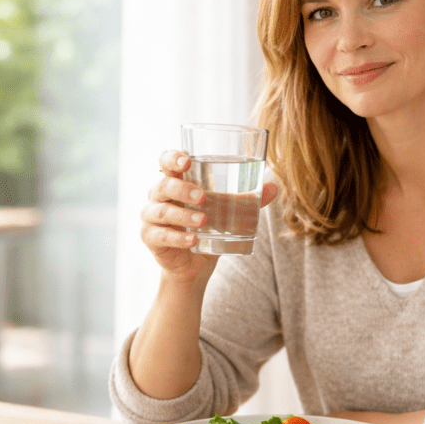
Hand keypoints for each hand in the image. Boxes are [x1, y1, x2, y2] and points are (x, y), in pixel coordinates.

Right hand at [140, 150, 277, 280]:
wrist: (194, 265)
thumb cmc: (208, 229)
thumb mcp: (227, 212)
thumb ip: (247, 200)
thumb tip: (274, 187)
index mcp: (175, 181)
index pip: (166, 162)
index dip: (172, 158)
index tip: (186, 161)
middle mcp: (159, 195)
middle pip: (163, 185)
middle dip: (182, 189)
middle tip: (203, 197)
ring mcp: (151, 217)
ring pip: (162, 211)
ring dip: (183, 215)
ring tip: (204, 221)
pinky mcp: (150, 238)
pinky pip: (161, 235)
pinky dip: (178, 237)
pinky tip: (192, 240)